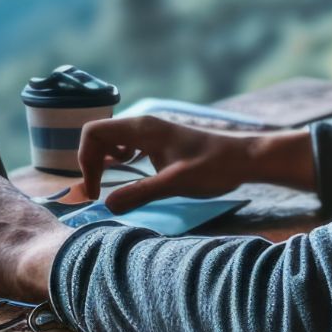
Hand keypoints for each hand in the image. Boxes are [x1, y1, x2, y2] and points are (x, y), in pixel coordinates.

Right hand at [78, 115, 315, 212]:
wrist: (245, 159)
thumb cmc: (214, 168)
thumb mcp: (176, 184)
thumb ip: (141, 193)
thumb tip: (107, 205)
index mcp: (143, 128)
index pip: (93, 133)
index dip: (86, 161)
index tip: (97, 191)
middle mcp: (143, 125)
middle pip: (98, 136)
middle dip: (92, 163)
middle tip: (99, 193)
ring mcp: (152, 132)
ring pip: (111, 140)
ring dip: (104, 161)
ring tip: (111, 183)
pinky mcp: (160, 141)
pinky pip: (126, 144)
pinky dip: (119, 159)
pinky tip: (131, 173)